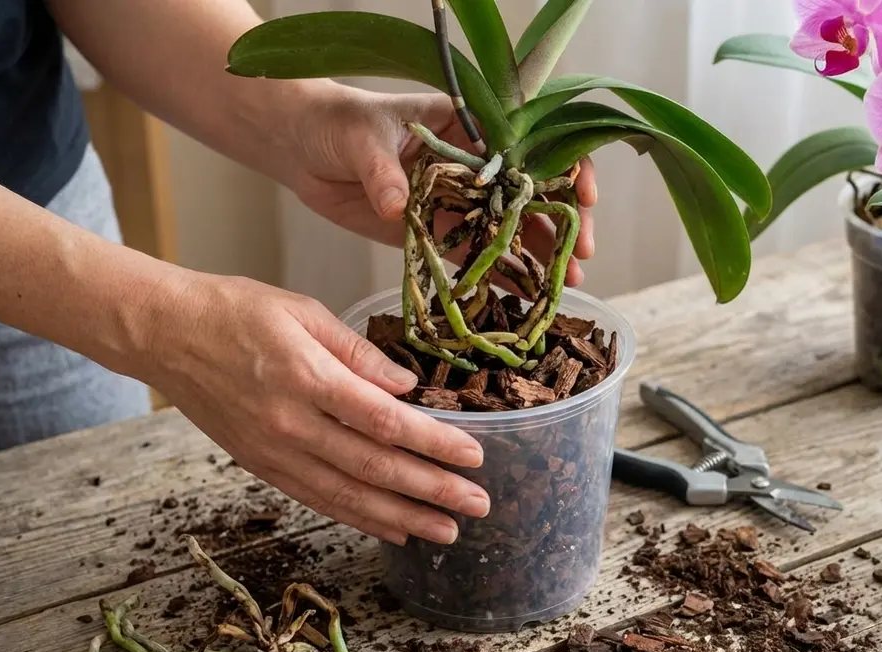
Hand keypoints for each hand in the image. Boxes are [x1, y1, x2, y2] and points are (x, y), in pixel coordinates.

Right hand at [141, 270, 489, 544]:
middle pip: (374, 467)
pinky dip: (359, 518)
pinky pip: (318, 500)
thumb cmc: (234, 311)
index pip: (383, 421)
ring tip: (448, 530)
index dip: (433, 443)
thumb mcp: (302, 311)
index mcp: (306, 378)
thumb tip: (408, 384)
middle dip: (432, 489)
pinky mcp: (261, 466)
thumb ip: (358, 352)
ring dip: (404, 516)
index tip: (474, 455)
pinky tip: (395, 529)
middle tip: (479, 504)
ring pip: (348, 495)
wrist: (162, 334)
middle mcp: (291, 424)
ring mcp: (274, 451)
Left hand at [284, 87, 597, 285]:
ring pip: (511, 229)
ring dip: (540, 256)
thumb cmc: (335, 123)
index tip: (581, 196)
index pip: (531, 145)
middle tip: (580, 253)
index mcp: (468, 125)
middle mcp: (473, 165)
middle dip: (562, 223)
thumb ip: (383, 171)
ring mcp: (458, 201)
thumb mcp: (361, 137)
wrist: (301, 146)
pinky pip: (474, 256)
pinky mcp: (436, 232)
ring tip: (563, 284)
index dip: (565, 169)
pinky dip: (499, 276)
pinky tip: (525, 296)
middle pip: (532, 193)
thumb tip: (398, 204)